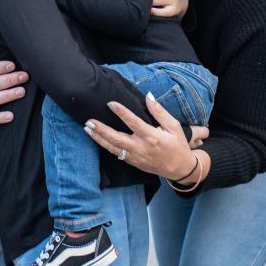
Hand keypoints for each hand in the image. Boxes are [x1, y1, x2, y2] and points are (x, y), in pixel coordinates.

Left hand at [84, 94, 201, 180]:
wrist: (179, 169)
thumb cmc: (177, 145)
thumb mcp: (174, 126)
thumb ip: (159, 111)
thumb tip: (148, 96)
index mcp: (152, 137)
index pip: (134, 123)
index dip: (122, 112)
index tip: (111, 103)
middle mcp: (141, 148)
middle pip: (117, 138)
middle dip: (102, 129)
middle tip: (89, 120)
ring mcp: (135, 157)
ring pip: (113, 148)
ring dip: (98, 138)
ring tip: (87, 129)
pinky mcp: (132, 162)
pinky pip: (116, 154)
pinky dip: (105, 146)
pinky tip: (96, 138)